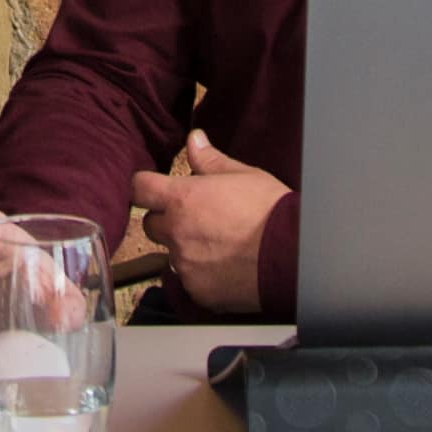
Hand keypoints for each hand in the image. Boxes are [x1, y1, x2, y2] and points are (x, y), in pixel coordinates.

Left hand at [130, 131, 289, 312]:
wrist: (292, 256)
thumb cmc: (271, 211)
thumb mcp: (243, 175)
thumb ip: (210, 160)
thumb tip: (194, 140)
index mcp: (183, 199)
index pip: (140, 188)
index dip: (145, 186)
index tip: (153, 188)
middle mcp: (176, 233)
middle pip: (151, 225)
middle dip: (167, 219)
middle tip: (197, 218)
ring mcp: (184, 266)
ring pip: (171, 254)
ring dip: (185, 248)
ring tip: (218, 245)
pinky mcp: (196, 291)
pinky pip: (189, 281)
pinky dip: (201, 274)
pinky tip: (226, 267)